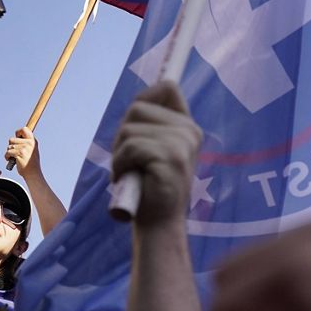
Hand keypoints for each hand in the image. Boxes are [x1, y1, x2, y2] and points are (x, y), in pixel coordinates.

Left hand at [5, 127, 39, 175]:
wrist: (33, 173)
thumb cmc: (30, 163)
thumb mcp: (31, 150)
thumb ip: (26, 142)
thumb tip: (17, 135)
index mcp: (33, 141)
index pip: (24, 129)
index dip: (18, 132)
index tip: (18, 138)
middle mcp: (30, 143)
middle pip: (12, 139)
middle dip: (11, 146)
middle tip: (17, 152)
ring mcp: (24, 148)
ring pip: (9, 146)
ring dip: (9, 152)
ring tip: (16, 157)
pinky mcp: (19, 153)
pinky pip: (7, 152)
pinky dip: (7, 157)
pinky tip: (13, 160)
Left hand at [110, 81, 202, 227]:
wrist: (159, 221)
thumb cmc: (151, 185)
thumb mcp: (152, 146)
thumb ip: (151, 122)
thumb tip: (154, 90)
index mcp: (188, 126)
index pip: (167, 88)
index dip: (147, 98)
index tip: (139, 122)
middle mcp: (189, 131)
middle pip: (138, 108)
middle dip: (125, 134)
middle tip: (133, 160)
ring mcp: (182, 143)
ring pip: (130, 129)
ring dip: (121, 153)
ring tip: (134, 172)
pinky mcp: (170, 156)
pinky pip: (130, 147)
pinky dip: (121, 165)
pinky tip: (132, 179)